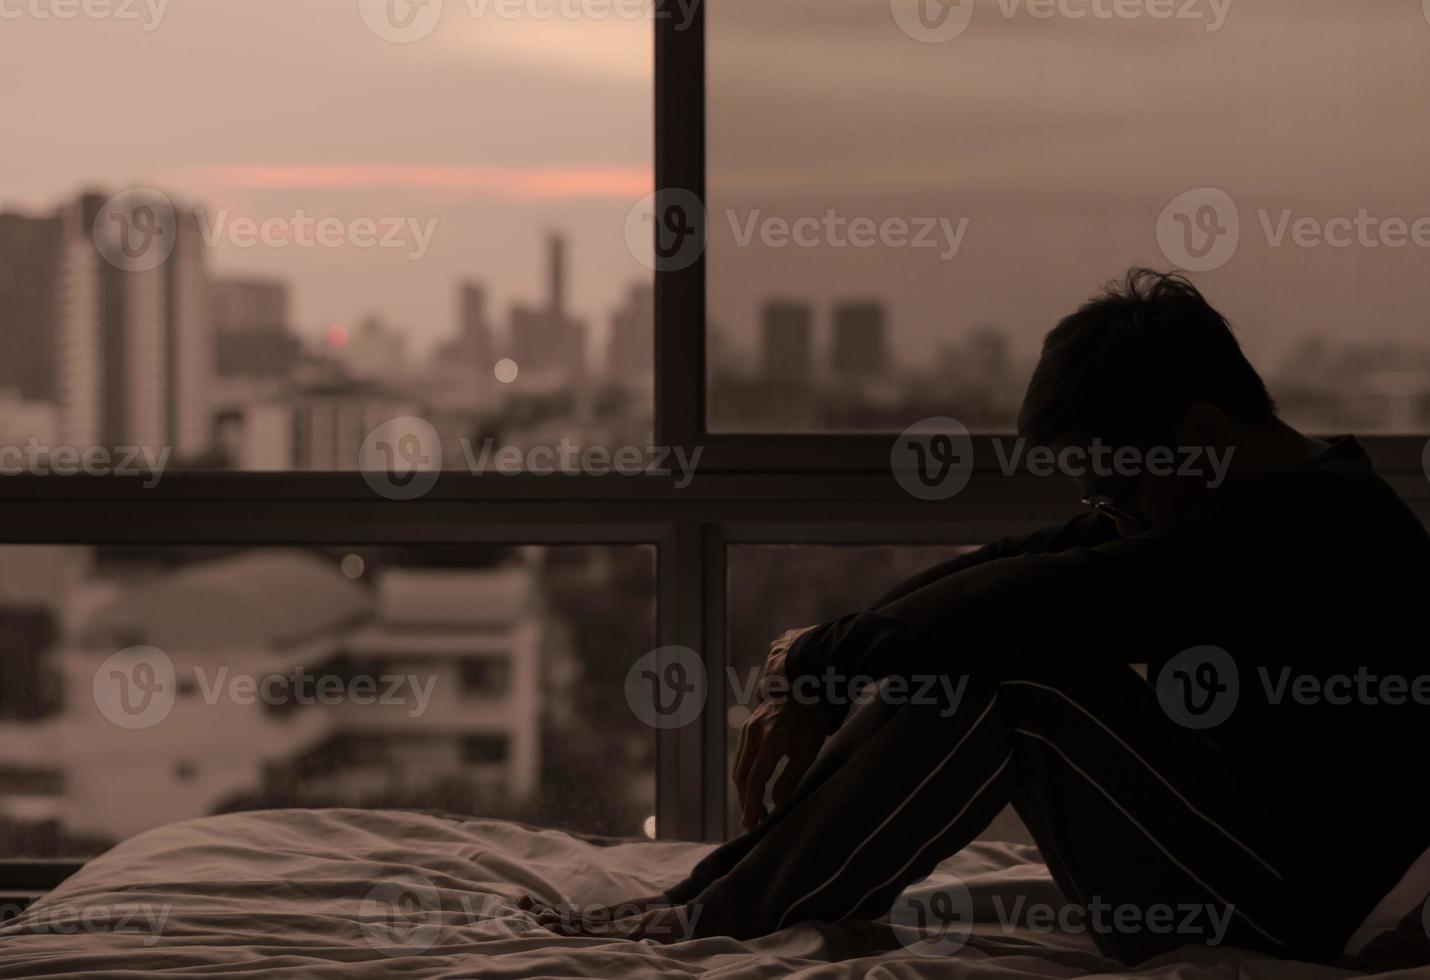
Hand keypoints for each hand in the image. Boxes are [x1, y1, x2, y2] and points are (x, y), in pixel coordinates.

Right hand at [733, 626, 827, 831]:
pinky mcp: (748, 726)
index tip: (752, 823)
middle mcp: (753, 734)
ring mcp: (748, 728)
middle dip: (746, 801)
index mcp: (770, 740)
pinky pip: (742, 756)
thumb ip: (791, 777)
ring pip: (739, 766)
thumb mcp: (808, 750)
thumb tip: (777, 804)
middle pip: (742, 776)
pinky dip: (745, 775)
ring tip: (754, 810)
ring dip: (744, 790)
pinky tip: (754, 786)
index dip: (752, 804)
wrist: (805, 686)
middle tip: (753, 823)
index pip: (755, 780)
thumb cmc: (811, 719)